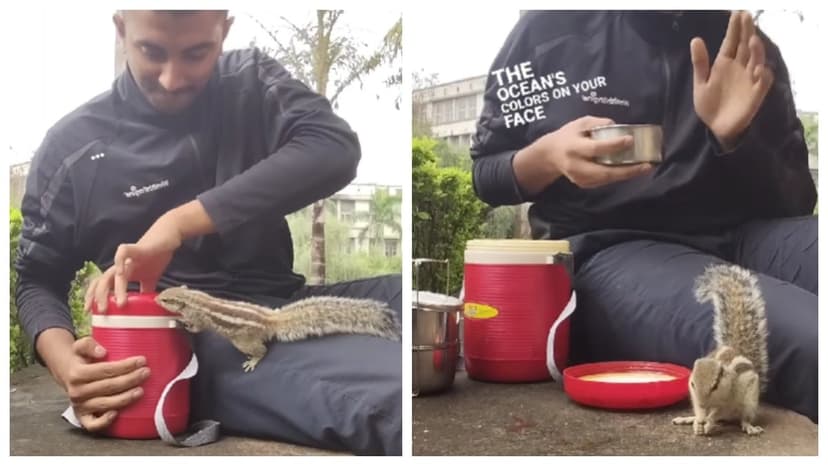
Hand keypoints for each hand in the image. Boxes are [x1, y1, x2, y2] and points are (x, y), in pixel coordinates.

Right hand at [60, 337, 149, 431]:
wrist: (69, 375)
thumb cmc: (81, 359)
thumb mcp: (80, 346)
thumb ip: (88, 344)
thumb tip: (102, 352)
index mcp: (77, 374)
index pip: (105, 370)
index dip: (125, 366)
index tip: (142, 360)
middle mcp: (77, 391)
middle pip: (109, 387)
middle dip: (131, 379)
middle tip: (146, 372)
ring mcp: (80, 406)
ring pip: (105, 404)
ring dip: (125, 398)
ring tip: (141, 390)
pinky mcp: (82, 417)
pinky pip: (92, 425)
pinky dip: (104, 422)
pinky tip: (117, 414)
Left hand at [85, 213, 183, 311]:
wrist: (167, 236)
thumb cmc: (157, 256)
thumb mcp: (151, 278)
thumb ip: (145, 291)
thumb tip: (145, 307)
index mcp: (121, 274)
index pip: (103, 287)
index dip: (95, 299)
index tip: (93, 314)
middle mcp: (120, 266)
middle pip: (102, 282)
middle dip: (98, 297)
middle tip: (101, 312)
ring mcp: (126, 258)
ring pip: (111, 273)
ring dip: (112, 288)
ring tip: (119, 303)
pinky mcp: (135, 248)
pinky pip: (122, 254)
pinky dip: (119, 263)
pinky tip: (121, 274)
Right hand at [516, 115, 653, 190]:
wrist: (551, 155)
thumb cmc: (568, 135)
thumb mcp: (580, 123)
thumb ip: (597, 123)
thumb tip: (618, 127)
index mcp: (574, 147)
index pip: (595, 148)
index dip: (613, 145)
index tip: (630, 140)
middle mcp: (576, 165)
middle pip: (604, 171)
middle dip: (627, 170)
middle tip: (647, 165)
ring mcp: (579, 178)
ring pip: (606, 179)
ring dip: (627, 175)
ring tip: (644, 168)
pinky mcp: (584, 184)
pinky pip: (604, 181)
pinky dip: (619, 176)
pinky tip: (631, 170)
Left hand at [691, 11, 773, 150]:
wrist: (715, 128)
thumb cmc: (709, 105)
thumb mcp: (700, 83)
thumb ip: (700, 62)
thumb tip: (696, 39)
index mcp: (724, 64)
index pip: (731, 42)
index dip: (734, 28)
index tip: (736, 12)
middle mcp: (739, 68)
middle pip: (746, 46)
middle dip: (746, 31)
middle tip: (746, 16)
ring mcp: (749, 79)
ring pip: (756, 61)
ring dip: (756, 50)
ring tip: (752, 39)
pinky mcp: (756, 94)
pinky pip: (763, 82)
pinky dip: (763, 75)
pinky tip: (758, 69)